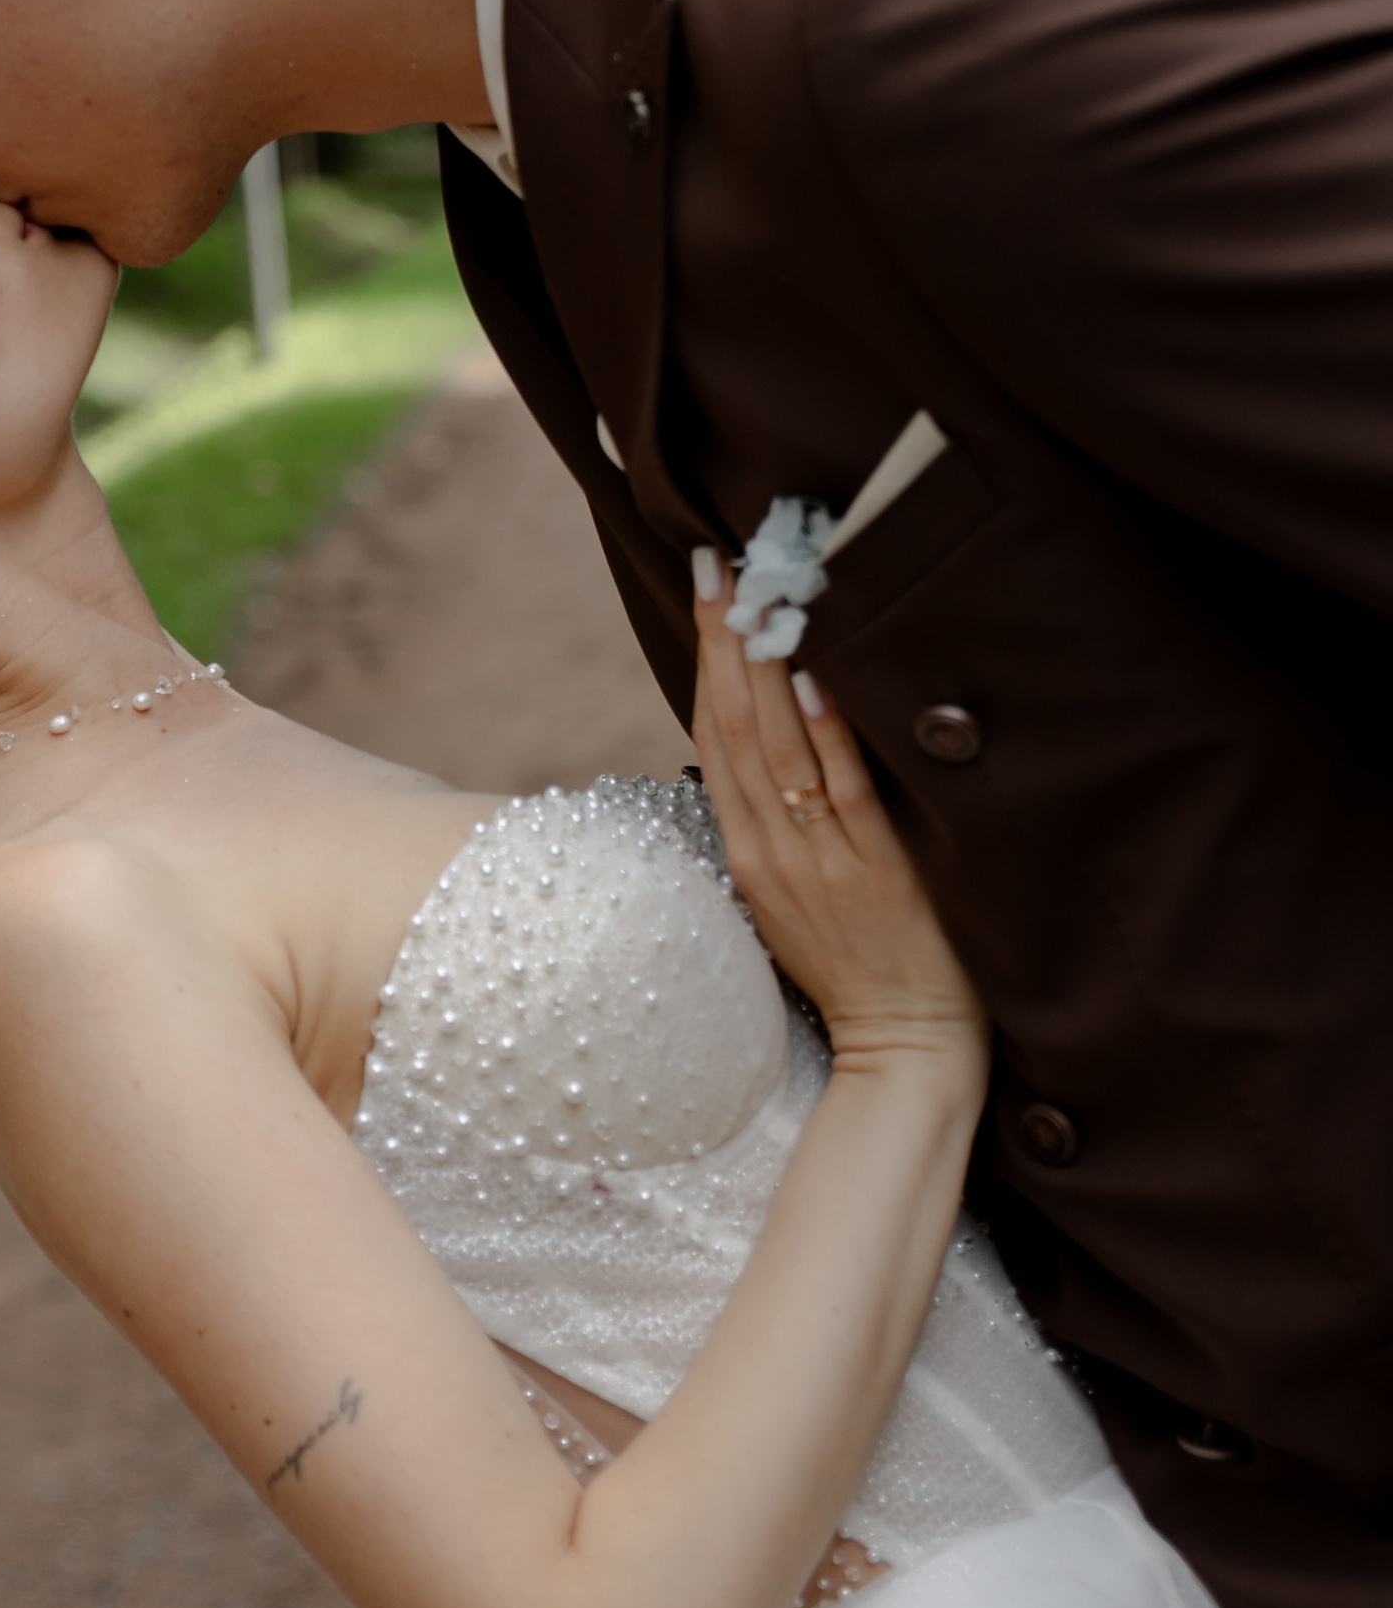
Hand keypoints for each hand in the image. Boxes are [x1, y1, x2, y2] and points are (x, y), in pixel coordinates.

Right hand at [691, 555, 985, 1074]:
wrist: (904, 1045)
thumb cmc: (858, 966)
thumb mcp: (794, 893)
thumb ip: (782, 823)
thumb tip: (782, 741)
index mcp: (744, 849)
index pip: (710, 735)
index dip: (705, 657)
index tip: (704, 586)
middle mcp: (769, 847)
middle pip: (732, 725)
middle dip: (722, 637)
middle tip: (717, 561)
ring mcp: (816, 859)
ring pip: (776, 746)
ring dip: (766, 663)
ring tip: (758, 590)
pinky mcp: (872, 872)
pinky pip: (843, 791)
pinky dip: (829, 731)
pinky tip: (822, 676)